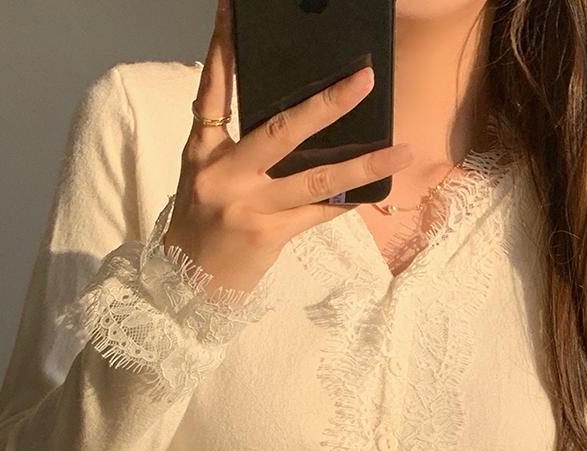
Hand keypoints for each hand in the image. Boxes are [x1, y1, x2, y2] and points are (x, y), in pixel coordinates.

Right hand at [163, 0, 414, 294]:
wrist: (185, 287)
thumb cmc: (202, 226)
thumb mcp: (206, 178)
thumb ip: (237, 147)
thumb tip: (296, 122)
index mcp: (202, 152)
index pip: (213, 91)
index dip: (224, 49)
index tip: (234, 11)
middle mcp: (223, 175)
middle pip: (280, 130)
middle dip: (326, 105)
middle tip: (363, 80)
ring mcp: (248, 207)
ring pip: (314, 179)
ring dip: (363, 164)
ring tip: (401, 151)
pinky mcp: (267, 236)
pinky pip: (318, 214)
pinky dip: (348, 201)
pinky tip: (377, 191)